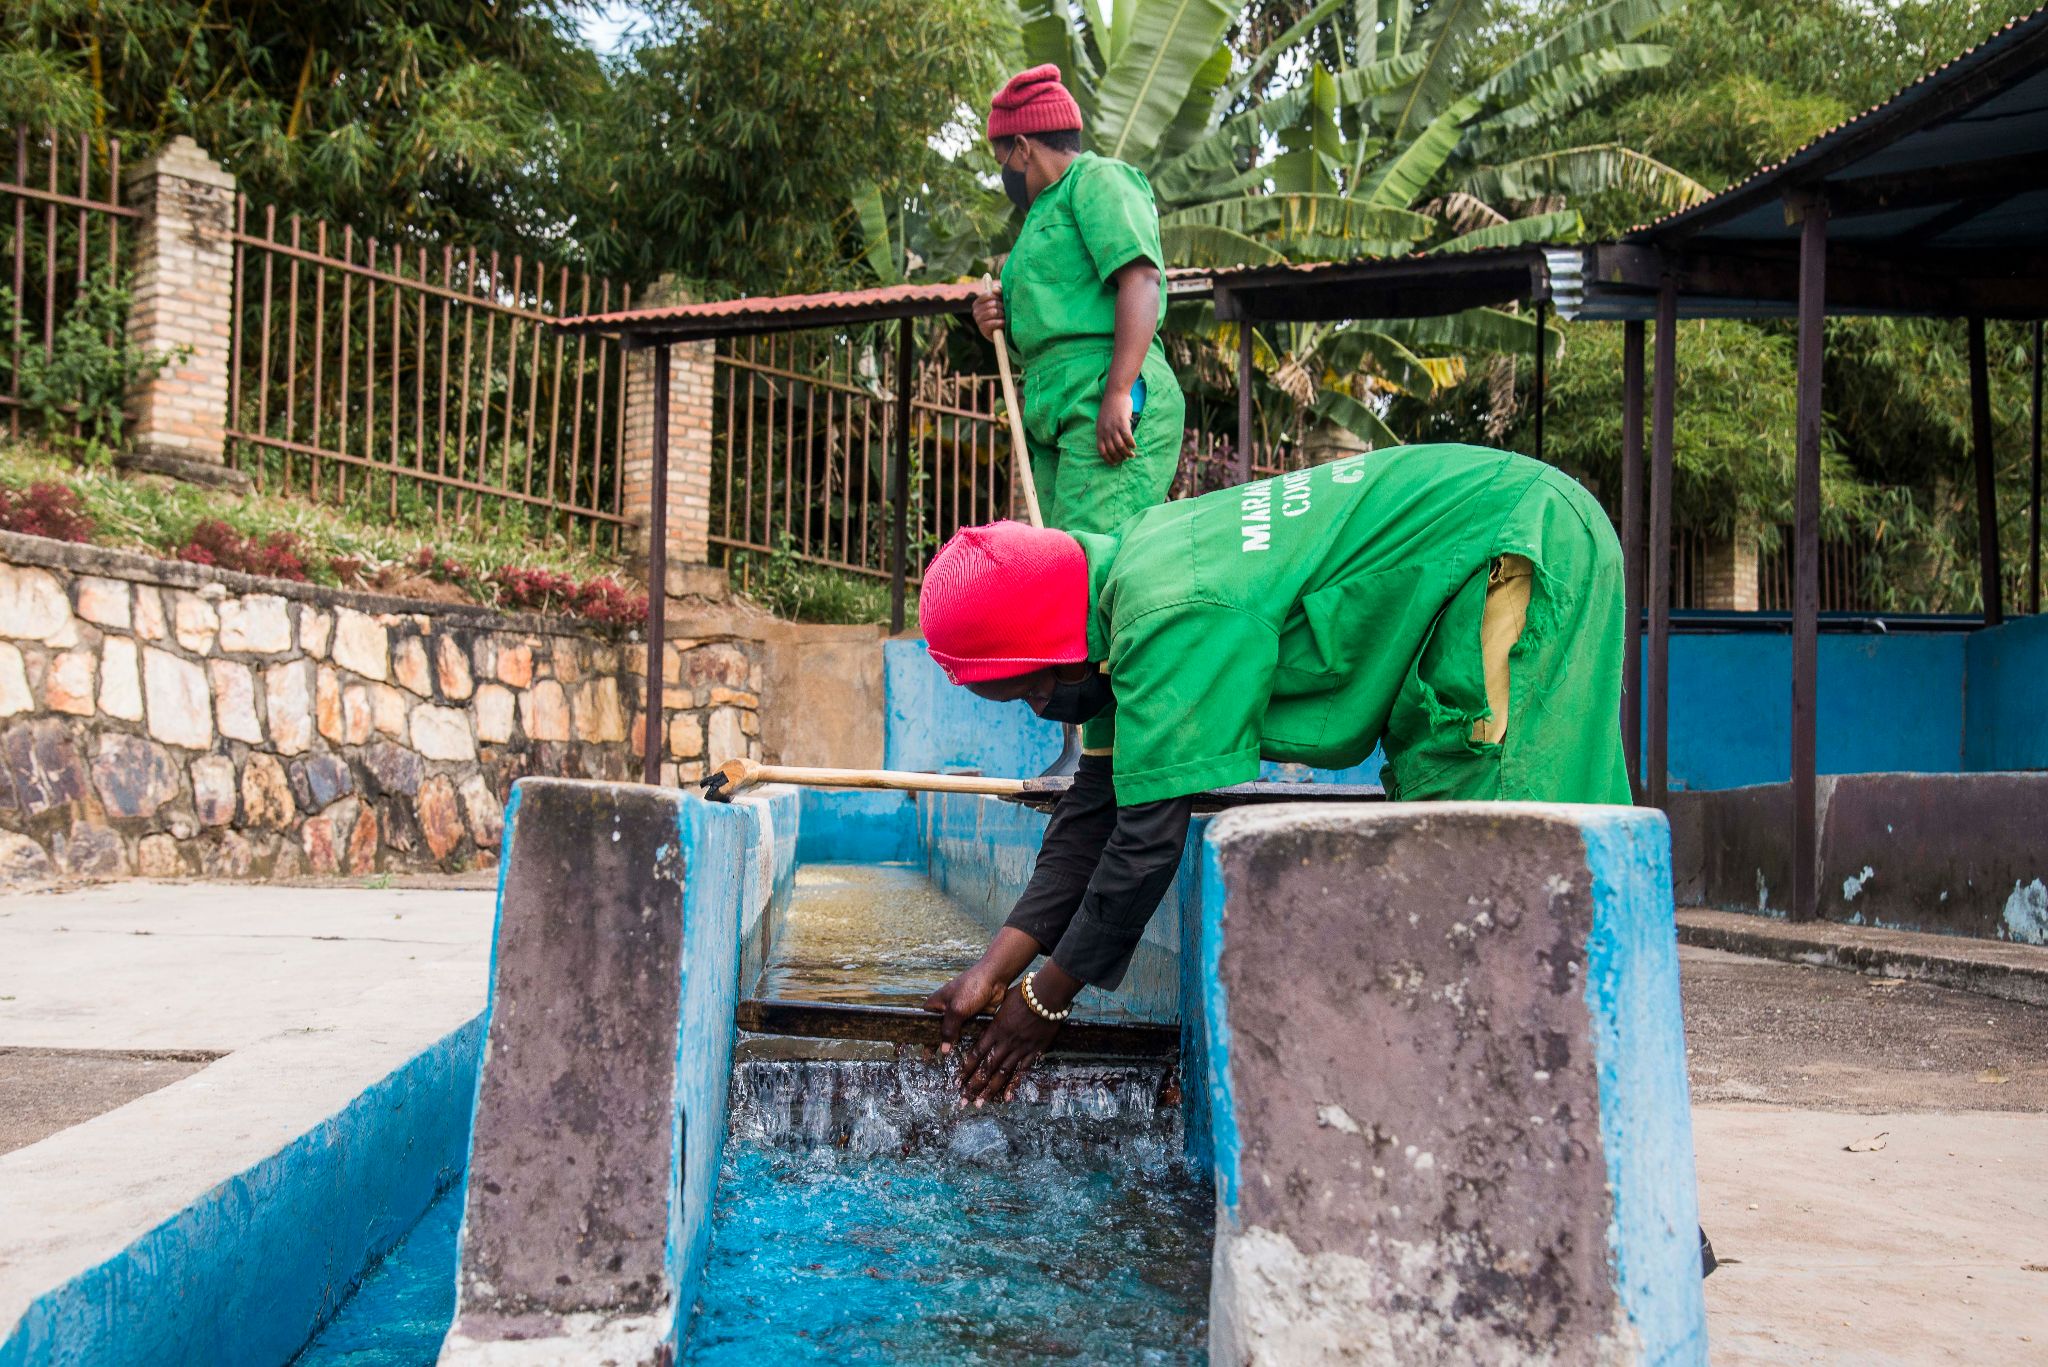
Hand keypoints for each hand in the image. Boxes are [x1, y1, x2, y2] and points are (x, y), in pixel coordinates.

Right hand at [923, 963, 1006, 1055]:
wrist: (995, 978)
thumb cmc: (971, 988)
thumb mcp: (956, 1010)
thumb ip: (948, 1030)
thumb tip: (943, 1050)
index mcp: (935, 1004)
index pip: (924, 1023)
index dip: (922, 1038)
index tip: (924, 1053)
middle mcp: (945, 1010)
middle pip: (939, 1031)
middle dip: (940, 1044)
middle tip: (937, 1061)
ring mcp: (959, 1014)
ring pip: (954, 1033)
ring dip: (955, 1043)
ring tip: (952, 1061)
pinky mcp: (972, 1017)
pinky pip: (967, 1032)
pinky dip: (968, 1039)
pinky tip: (967, 1053)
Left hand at [958, 984, 1062, 1104]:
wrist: (1046, 995)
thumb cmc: (1024, 994)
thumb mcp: (1003, 1004)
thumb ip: (995, 1018)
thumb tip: (988, 1022)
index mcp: (995, 1030)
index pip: (976, 1054)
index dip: (966, 1069)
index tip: (957, 1081)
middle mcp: (1004, 1042)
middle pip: (985, 1068)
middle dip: (973, 1086)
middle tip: (963, 1100)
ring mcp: (1019, 1048)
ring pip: (1001, 1073)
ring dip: (989, 1090)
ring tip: (979, 1103)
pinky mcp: (1033, 1051)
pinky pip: (1021, 1071)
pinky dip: (1013, 1085)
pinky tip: (1005, 1098)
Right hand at [973, 289, 1005, 341]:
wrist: (1005, 332)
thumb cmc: (1003, 314)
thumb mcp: (1002, 300)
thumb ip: (999, 291)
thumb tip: (995, 289)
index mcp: (978, 302)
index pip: (988, 294)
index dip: (998, 297)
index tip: (1002, 301)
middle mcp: (975, 311)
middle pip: (992, 303)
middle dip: (1002, 307)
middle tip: (1005, 311)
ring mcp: (978, 320)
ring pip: (993, 312)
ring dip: (1002, 315)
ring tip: (1005, 317)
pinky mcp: (983, 329)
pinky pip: (993, 322)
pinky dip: (1001, 322)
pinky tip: (1003, 324)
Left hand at [1096, 387, 1135, 464]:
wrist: (1115, 394)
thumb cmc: (1110, 407)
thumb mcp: (1103, 421)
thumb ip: (1106, 432)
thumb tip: (1112, 444)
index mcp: (1099, 432)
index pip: (1102, 450)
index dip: (1108, 459)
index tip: (1114, 463)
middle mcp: (1105, 431)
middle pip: (1112, 450)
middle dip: (1119, 457)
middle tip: (1125, 459)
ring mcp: (1113, 427)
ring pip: (1120, 446)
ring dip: (1127, 453)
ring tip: (1131, 455)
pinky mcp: (1122, 422)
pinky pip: (1127, 437)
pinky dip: (1131, 444)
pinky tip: (1134, 446)